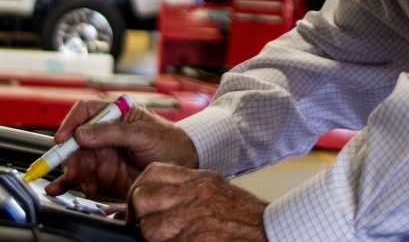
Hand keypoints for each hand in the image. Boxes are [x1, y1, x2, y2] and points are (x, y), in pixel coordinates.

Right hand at [43, 99, 198, 200]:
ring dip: (73, 172)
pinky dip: (73, 183)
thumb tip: (82, 133)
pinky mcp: (105, 175)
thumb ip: (113, 132)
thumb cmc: (170, 142)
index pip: (86, 111)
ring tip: (80, 182)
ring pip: (77, 160)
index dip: (71, 123)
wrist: (184, 167)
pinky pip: (83, 178)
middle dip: (70, 155)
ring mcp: (105, 154)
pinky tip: (68, 188)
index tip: (64, 138)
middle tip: (73, 168)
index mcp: (116, 115)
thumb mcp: (144, 134)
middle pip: (76, 140)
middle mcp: (106, 134)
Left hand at [128, 163, 267, 241]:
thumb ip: (190, 191)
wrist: (269, 230)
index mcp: (200, 179)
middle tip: (146, 227)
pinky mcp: (194, 239)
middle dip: (139, 215)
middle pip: (143, 197)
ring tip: (166, 240)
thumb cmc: (246, 216)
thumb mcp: (217, 190)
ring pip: (148, 227)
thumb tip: (160, 201)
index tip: (141, 205)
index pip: (153, 173)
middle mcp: (194, 194)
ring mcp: (193, 218)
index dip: (141, 189)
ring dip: (152, 237)